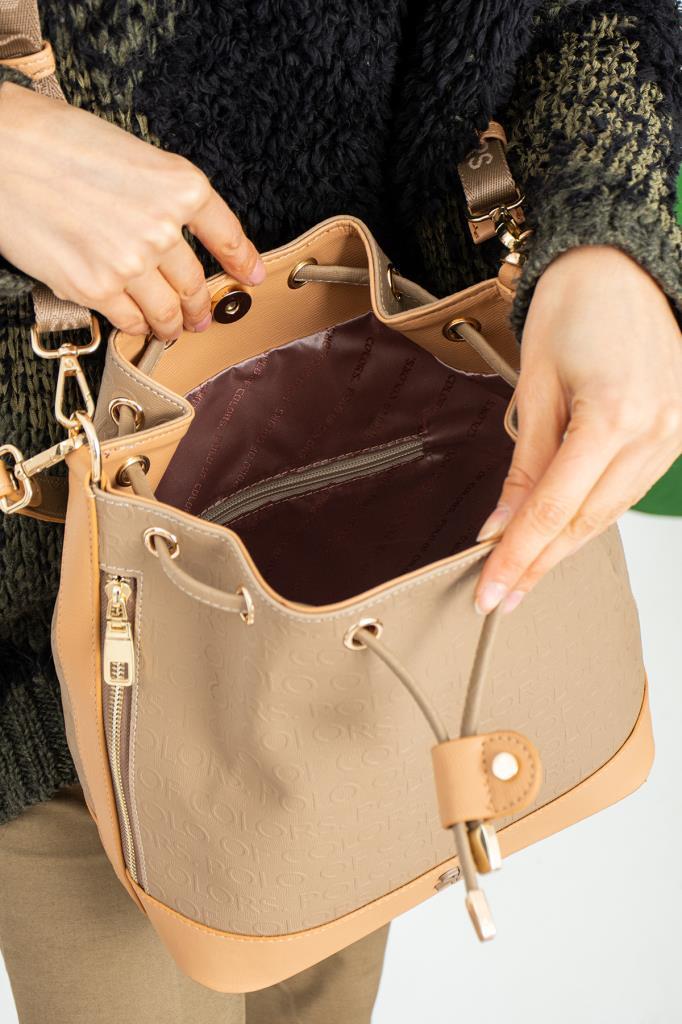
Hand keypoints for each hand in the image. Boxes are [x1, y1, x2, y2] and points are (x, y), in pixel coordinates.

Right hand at [0, 82, 264, 340]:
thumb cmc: (54, 140)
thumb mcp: (131, 153)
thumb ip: (160, 195)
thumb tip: (175, 233)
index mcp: (180, 186)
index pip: (228, 236)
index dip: (244, 262)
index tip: (253, 277)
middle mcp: (162, 227)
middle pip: (196, 282)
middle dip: (201, 305)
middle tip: (201, 315)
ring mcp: (131, 262)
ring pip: (168, 311)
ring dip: (174, 325)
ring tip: (173, 329)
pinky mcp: (95, 287)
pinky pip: (130, 320)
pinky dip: (137, 326)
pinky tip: (137, 324)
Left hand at [474, 244, 681, 614]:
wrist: (622, 267)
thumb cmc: (575, 309)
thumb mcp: (536, 388)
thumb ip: (523, 466)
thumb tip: (500, 526)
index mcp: (613, 416)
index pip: (555, 510)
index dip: (518, 557)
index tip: (490, 591)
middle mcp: (653, 432)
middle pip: (586, 522)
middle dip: (538, 564)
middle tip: (501, 595)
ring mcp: (673, 435)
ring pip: (610, 514)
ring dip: (565, 546)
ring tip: (524, 573)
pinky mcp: (676, 434)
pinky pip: (628, 491)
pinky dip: (592, 516)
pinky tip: (564, 533)